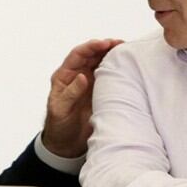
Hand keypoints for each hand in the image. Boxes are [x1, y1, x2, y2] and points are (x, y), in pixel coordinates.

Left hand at [41, 38, 122, 157]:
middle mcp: (77, 75)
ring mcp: (89, 81)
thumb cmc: (59, 125)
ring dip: (113, 55)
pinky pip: (108, 75)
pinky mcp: (99, 90)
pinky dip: (117, 68)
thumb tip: (81, 76)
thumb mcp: (60, 109)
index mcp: (64, 75)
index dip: (91, 47)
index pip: (77, 55)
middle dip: (105, 46)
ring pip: (101, 62)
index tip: (104, 44)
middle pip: (92, 54)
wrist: (67, 142)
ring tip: (127, 51)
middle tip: (120, 44)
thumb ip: (70, 93)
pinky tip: (127, 66)